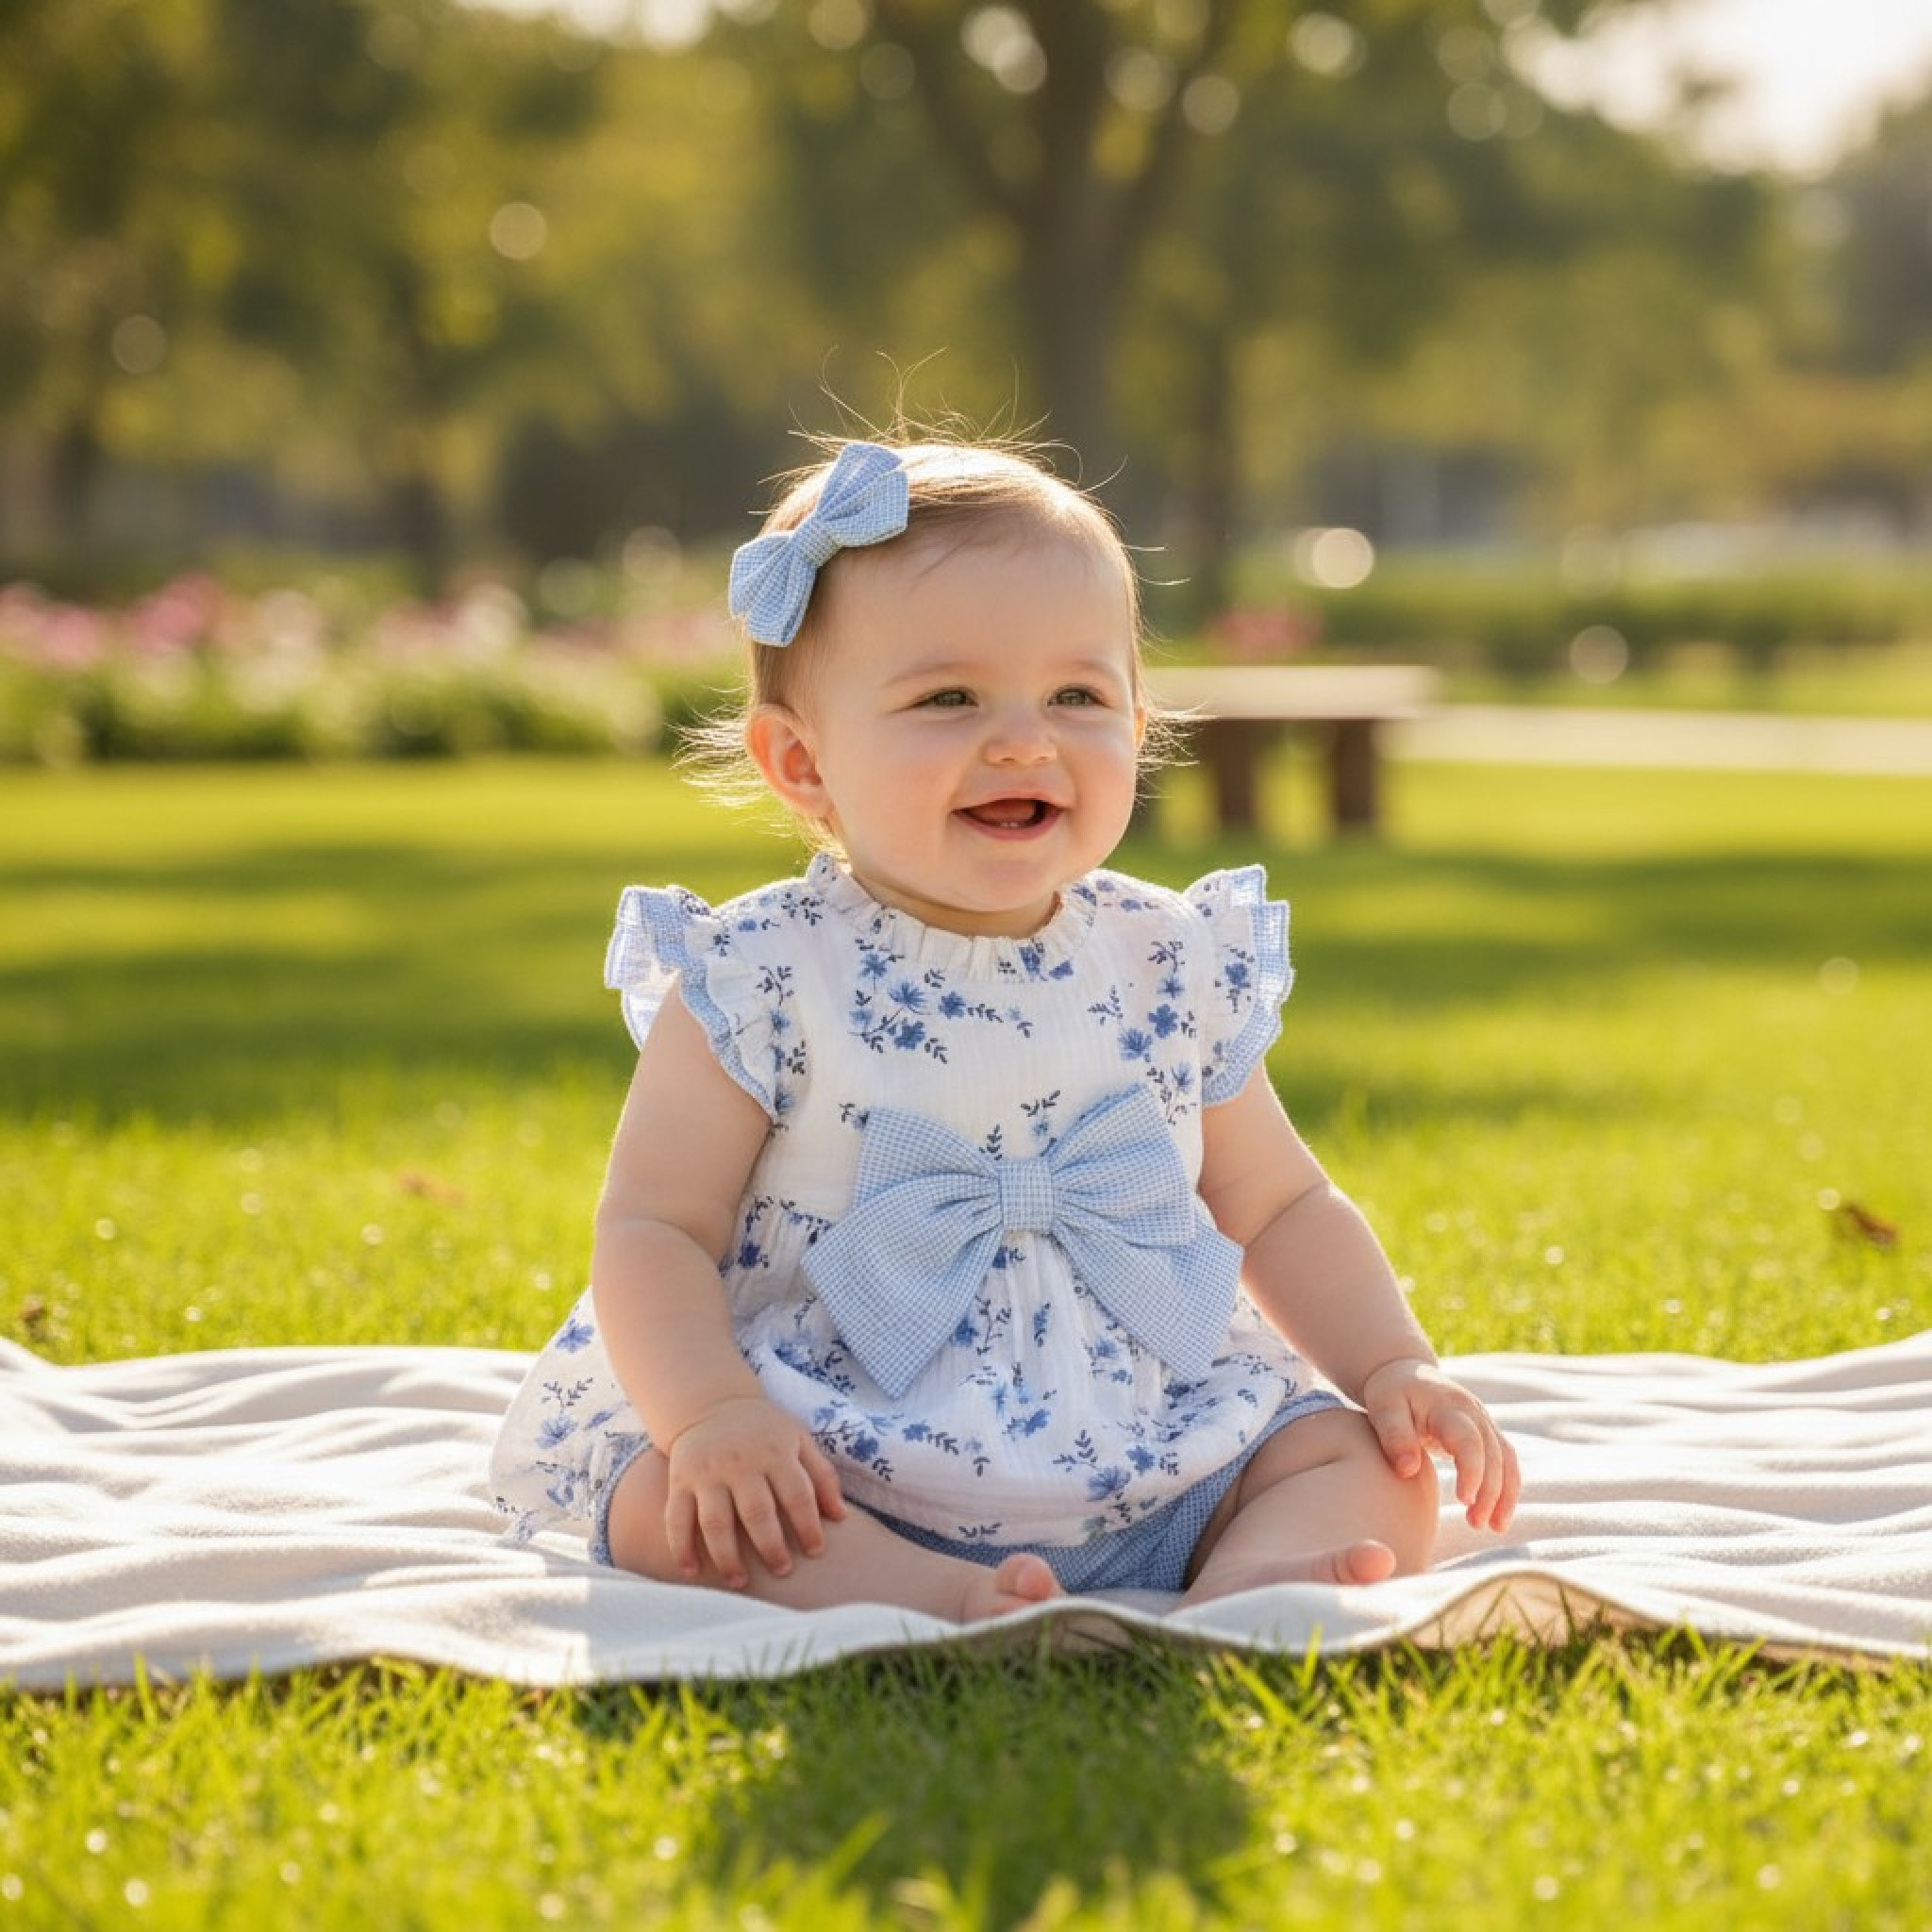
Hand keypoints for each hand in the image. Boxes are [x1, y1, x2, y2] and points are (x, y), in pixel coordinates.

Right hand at [663, 1396, 845, 1588]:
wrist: (711, 1404)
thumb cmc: (764, 1431)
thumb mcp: (798, 1440)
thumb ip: (822, 1476)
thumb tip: (841, 1517)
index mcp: (775, 1452)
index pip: (797, 1494)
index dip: (809, 1526)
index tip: (816, 1552)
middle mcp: (740, 1463)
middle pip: (757, 1513)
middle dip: (771, 1547)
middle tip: (782, 1570)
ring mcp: (707, 1473)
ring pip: (715, 1523)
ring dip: (727, 1558)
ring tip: (739, 1582)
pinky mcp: (680, 1481)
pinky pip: (676, 1519)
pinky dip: (682, 1548)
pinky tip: (692, 1571)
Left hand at [1360, 1357, 1519, 1533]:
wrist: (1405, 1373)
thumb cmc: (1392, 1392)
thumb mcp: (1384, 1407)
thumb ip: (1394, 1435)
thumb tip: (1407, 1470)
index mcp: (1448, 1406)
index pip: (1469, 1440)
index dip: (1472, 1471)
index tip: (1464, 1500)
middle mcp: (1474, 1413)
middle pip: (1494, 1454)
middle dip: (1490, 1491)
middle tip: (1476, 1523)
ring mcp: (1484, 1423)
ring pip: (1506, 1460)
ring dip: (1505, 1495)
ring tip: (1494, 1528)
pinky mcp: (1486, 1435)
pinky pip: (1506, 1463)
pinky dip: (1507, 1489)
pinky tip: (1497, 1517)